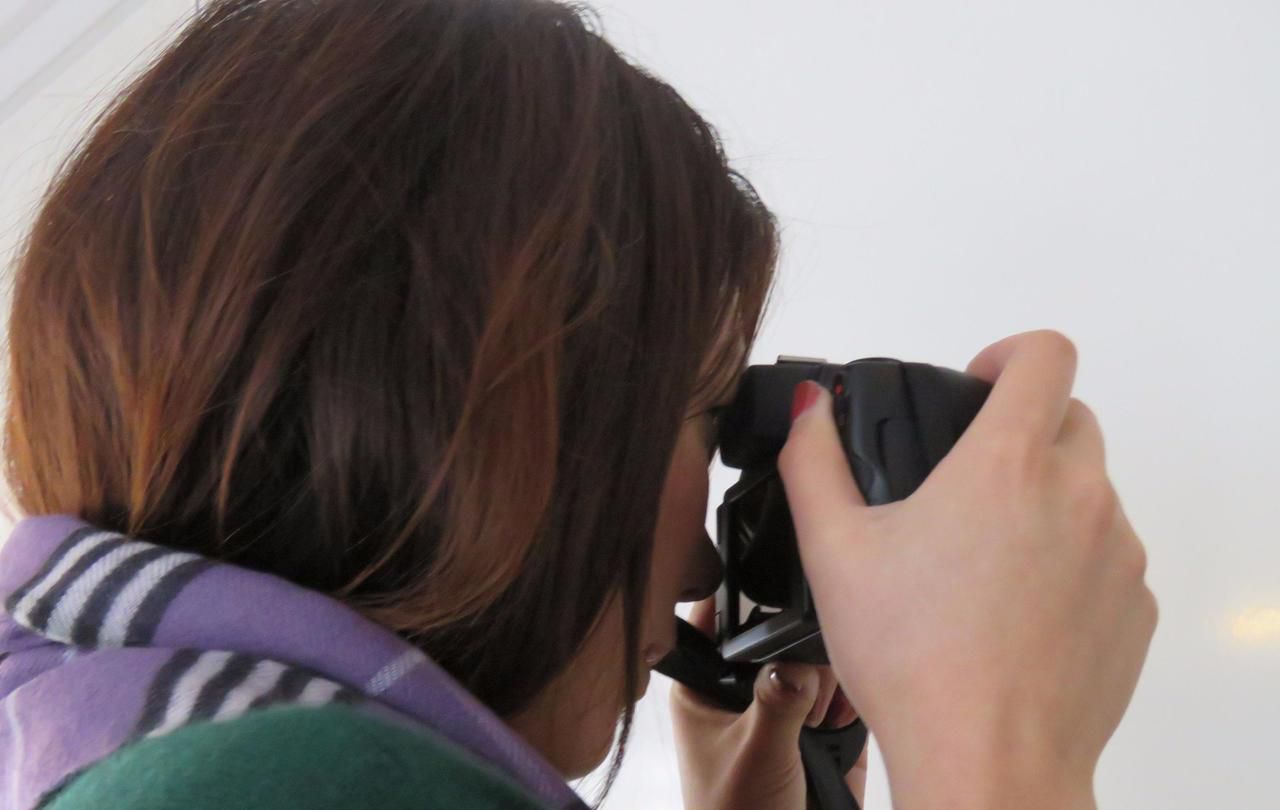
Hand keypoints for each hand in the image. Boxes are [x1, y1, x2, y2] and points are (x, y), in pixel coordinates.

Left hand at [669, 597, 867, 809]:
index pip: (720, 622)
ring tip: (820, 719)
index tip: (779, 601)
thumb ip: (778, 699)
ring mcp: (784, 714)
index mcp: (705, 688)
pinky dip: (851, 708)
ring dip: (831, 683)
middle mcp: (744, 694)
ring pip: (819, 668)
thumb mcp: (755, 753)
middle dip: (803, 654)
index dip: (745, 604)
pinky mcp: (821, 739)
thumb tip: (803, 660)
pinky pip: (845, 703)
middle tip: (804, 688)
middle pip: (781, 640)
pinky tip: (841, 725)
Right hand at [776, 330, 1157, 809]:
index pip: (1046, 355)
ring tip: (983, 561)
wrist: (988, 762)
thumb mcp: (833, 549)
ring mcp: (1120, 553)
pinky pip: (1110, 556)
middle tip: (967, 483)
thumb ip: (814, 460)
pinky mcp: (1136, 606)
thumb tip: (809, 407)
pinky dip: (1071, 561)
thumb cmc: (913, 660)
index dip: (1010, 352)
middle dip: (1023, 430)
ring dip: (1046, 500)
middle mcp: (1080, 496)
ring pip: (1092, 490)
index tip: (980, 380)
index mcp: (1007, 465)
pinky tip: (1016, 610)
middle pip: (1072, 418)